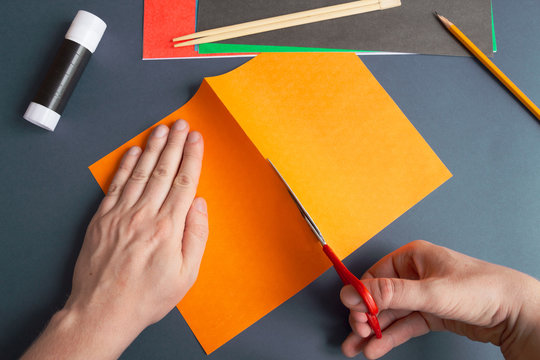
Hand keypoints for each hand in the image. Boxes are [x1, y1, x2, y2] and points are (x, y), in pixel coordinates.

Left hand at [22, 119, 208, 359]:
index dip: (192, 157)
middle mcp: (144, 215)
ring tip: (161, 130)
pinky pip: (116, 185)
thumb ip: (196, 236)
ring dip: (153, 148)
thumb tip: (199, 205)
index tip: (197, 140)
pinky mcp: (102, 218)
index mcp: (168, 228)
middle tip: (181, 125)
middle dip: (175, 144)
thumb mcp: (186, 275)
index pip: (184, 182)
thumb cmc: (146, 296)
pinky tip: (134, 152)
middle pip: (164, 171)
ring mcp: (121, 214)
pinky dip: (126, 166)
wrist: (103, 310)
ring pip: (141, 172)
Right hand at [340, 240, 539, 359]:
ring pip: (390, 314)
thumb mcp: (431, 292)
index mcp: (412, 257)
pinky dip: (390, 337)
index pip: (375, 276)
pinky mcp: (432, 313)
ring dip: (373, 331)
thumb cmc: (481, 290)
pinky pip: (405, 325)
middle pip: (380, 297)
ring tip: (356, 348)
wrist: (517, 312)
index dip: (361, 297)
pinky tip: (376, 348)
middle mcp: (415, 274)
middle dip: (365, 317)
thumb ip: (391, 294)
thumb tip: (354, 293)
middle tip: (357, 334)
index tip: (352, 314)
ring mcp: (423, 295)